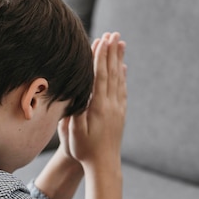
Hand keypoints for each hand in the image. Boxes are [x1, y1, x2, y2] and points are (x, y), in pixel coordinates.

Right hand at [67, 32, 127, 168]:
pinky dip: (122, 76)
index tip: (102, 40)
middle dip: (111, 52)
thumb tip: (76, 93)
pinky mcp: (120, 114)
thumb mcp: (74, 133)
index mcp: (99, 107)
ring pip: (119, 79)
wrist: (104, 165)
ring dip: (119, 59)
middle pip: (112, 73)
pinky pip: (122, 89)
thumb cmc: (84, 150)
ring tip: (120, 43)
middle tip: (113, 33)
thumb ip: (75, 112)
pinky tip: (123, 68)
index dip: (100, 57)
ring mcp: (118, 109)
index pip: (100, 76)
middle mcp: (112, 105)